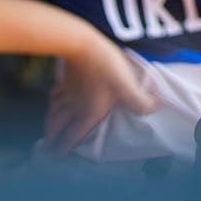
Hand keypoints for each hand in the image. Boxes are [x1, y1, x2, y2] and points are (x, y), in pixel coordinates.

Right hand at [43, 32, 158, 155]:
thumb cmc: (106, 67)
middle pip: (58, 126)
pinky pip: (55, 94)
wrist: (81, 43)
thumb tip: (153, 109)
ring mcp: (68, 92)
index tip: (56, 158)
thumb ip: (140, 101)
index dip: (65, 148)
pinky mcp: (65, 78)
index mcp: (89, 112)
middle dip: (52, 139)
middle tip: (47, 148)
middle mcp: (75, 106)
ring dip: (49, 123)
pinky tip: (53, 99)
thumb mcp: (127, 86)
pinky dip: (52, 101)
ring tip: (48, 129)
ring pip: (54, 111)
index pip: (74, 136)